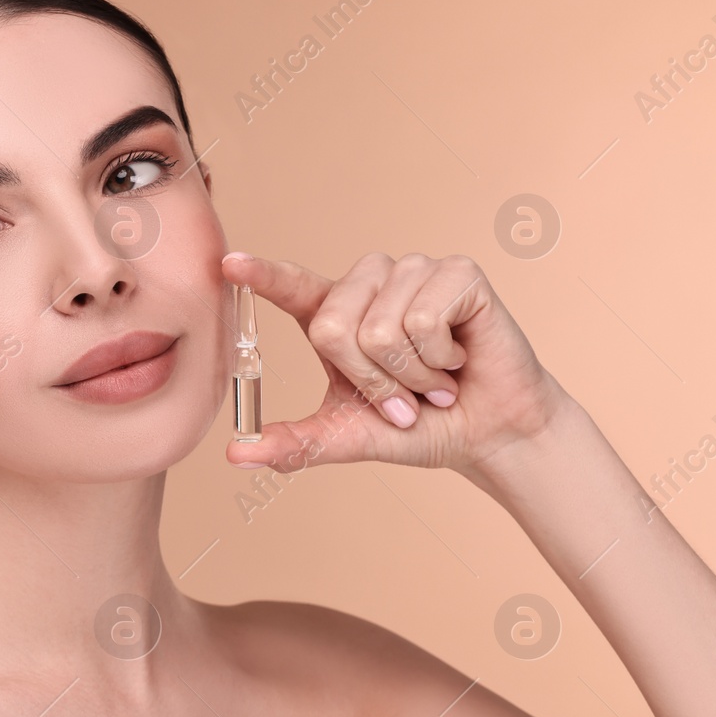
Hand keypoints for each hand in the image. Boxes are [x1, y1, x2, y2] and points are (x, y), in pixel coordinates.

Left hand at [221, 251, 573, 475]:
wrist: (488, 433)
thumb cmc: (418, 427)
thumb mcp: (346, 438)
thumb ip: (295, 443)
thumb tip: (235, 453)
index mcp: (335, 314)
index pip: (292, 287)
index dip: (262, 274)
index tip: (228, 263)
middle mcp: (369, 283)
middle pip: (333, 327)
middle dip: (369, 380)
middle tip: (403, 396)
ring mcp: (413, 271)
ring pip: (379, 328)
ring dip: (409, 374)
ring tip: (433, 376)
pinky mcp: (457, 272)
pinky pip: (424, 320)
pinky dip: (440, 358)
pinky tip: (458, 357)